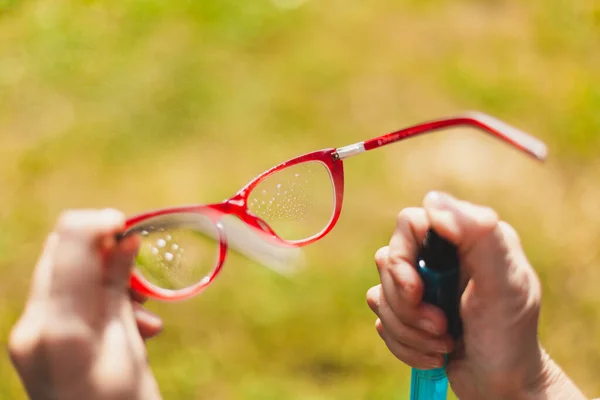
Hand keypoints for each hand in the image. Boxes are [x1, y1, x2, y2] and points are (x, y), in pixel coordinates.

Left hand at [8, 209, 163, 399]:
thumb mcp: (131, 347)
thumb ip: (120, 289)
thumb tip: (127, 237)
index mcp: (61, 329)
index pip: (68, 245)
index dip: (99, 223)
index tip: (130, 225)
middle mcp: (33, 327)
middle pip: (61, 254)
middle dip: (103, 249)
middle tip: (138, 268)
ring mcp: (29, 335)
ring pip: (64, 273)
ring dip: (104, 275)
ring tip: (142, 307)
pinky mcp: (35, 340)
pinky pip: (64, 298)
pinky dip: (96, 297)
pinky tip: (130, 324)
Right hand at [366, 192, 586, 399]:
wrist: (502, 385)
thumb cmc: (509, 334)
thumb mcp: (504, 284)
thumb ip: (479, 236)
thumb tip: (433, 200)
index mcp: (462, 238)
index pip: (409, 222)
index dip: (403, 256)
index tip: (417, 289)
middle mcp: (437, 256)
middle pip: (386, 260)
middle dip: (407, 303)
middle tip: (440, 325)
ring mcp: (419, 285)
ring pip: (379, 294)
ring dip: (409, 330)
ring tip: (445, 344)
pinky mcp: (406, 314)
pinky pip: (381, 322)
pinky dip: (406, 346)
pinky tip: (436, 355)